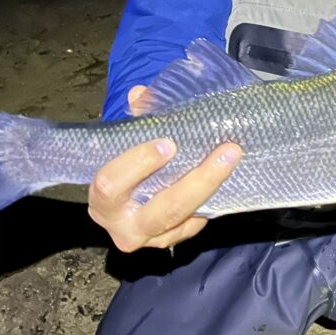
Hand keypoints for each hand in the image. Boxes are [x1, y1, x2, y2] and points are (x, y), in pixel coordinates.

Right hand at [87, 86, 241, 251]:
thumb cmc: (126, 164)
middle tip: (226, 151)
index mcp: (103, 199)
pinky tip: (224, 176)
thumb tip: (141, 94)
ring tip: (232, 158)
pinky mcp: (171, 240)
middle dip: (197, 181)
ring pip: (184, 218)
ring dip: (211, 187)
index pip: (111, 185)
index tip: (168, 143)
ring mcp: (150, 238)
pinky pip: (194, 224)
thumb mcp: (126, 142)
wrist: (127, 200)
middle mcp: (123, 226)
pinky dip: (211, 200)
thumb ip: (135, 118)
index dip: (138, 164)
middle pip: (162, 210)